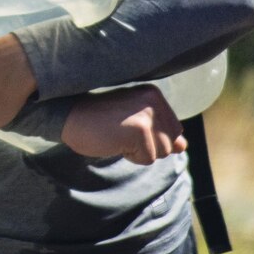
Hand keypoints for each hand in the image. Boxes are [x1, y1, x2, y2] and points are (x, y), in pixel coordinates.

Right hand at [63, 85, 186, 164]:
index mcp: (154, 95)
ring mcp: (148, 114)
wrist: (70, 117)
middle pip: (170, 143)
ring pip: (161, 153)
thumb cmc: (99, 121)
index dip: (151, 138)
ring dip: (138, 152)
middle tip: (121, 132)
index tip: (126, 127)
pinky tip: (114, 140)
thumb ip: (159, 133)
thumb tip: (183, 146)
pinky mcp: (140, 129)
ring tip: (117, 135)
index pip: (174, 131)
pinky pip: (147, 158)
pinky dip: (130, 156)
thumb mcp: (134, 125)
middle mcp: (154, 100)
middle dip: (147, 147)